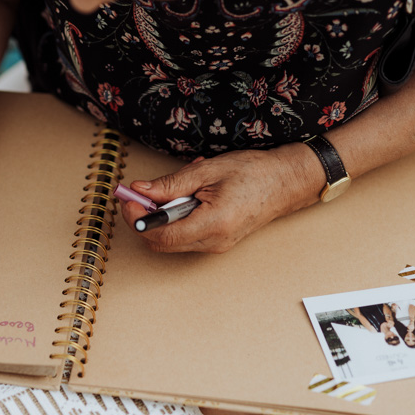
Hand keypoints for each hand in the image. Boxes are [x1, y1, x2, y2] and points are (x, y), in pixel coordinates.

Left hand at [119, 144, 319, 253]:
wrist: (286, 182)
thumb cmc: (254, 172)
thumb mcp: (206, 170)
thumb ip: (171, 184)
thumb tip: (140, 190)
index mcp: (213, 223)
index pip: (160, 234)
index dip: (137, 218)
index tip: (129, 197)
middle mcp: (213, 241)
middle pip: (161, 241)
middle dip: (144, 217)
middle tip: (141, 191)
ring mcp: (216, 245)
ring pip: (171, 239)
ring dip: (162, 214)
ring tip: (175, 188)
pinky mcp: (217, 241)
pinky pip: (185, 234)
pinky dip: (177, 216)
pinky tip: (189, 195)